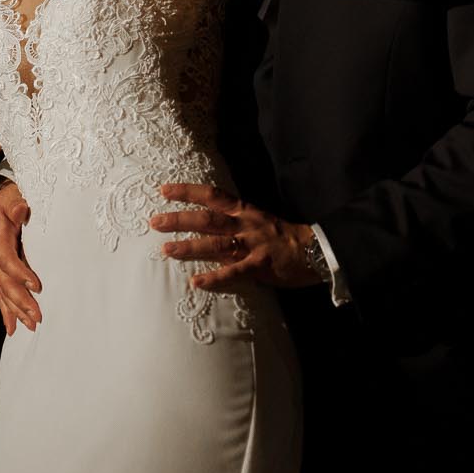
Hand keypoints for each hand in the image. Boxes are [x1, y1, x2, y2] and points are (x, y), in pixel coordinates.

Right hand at [0, 181, 42, 333]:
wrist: (3, 199)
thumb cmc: (12, 198)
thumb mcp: (14, 196)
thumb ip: (16, 204)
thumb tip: (21, 209)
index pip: (7, 259)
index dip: (20, 273)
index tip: (37, 285)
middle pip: (6, 282)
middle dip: (21, 301)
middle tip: (37, 316)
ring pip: (5, 292)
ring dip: (17, 311)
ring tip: (31, 326)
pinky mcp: (3, 271)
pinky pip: (3, 294)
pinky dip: (8, 312)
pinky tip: (13, 328)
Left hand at [151, 183, 322, 290]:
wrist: (318, 250)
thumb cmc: (287, 237)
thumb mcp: (261, 221)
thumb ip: (238, 222)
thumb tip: (212, 221)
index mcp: (246, 211)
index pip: (213, 196)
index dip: (188, 191)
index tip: (164, 189)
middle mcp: (245, 224)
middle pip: (207, 219)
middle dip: (180, 219)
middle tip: (155, 222)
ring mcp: (252, 245)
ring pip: (216, 243)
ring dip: (190, 247)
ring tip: (167, 250)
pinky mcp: (261, 265)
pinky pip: (234, 272)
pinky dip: (214, 277)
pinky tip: (196, 282)